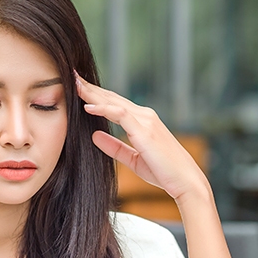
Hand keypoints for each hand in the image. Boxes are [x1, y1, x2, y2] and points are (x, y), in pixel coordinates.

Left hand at [75, 72, 209, 203]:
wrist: (184, 181)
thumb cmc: (163, 172)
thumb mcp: (133, 159)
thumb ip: (114, 147)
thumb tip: (95, 136)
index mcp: (143, 121)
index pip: (115, 103)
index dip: (96, 95)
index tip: (78, 89)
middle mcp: (145, 116)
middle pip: (112, 98)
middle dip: (91, 88)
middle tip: (72, 76)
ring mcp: (146, 121)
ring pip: (114, 102)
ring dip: (93, 93)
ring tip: (75, 85)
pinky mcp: (144, 130)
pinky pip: (120, 114)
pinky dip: (103, 109)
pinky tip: (88, 107)